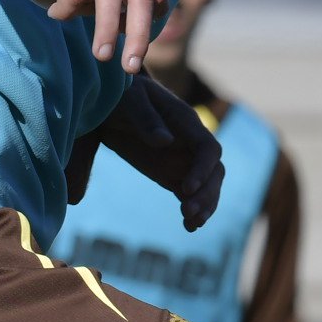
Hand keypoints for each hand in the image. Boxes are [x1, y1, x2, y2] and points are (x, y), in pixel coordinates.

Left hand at [87, 72, 225, 229]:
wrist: (108, 104)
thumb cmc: (120, 95)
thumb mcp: (129, 100)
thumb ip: (146, 119)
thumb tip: (165, 141)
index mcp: (185, 121)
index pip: (207, 148)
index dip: (203, 169)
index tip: (186, 188)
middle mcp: (190, 142)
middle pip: (213, 171)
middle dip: (207, 193)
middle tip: (189, 212)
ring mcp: (182, 160)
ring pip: (206, 186)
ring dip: (204, 205)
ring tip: (191, 223)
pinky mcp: (171, 173)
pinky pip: (188, 194)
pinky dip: (192, 210)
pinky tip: (190, 227)